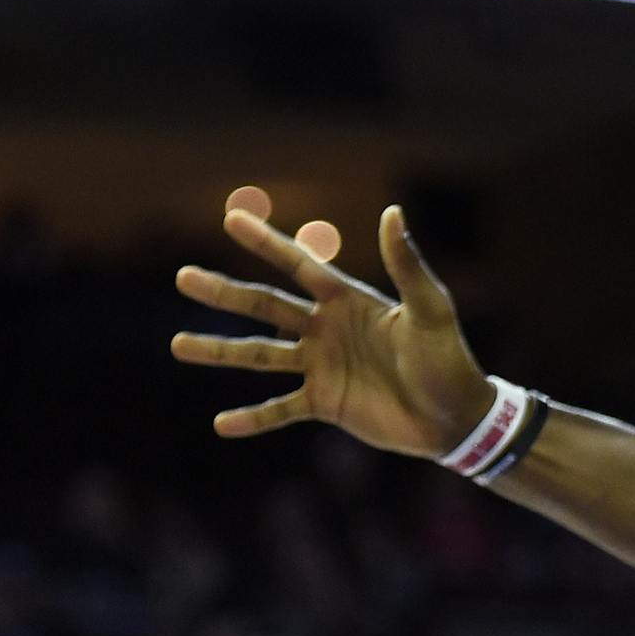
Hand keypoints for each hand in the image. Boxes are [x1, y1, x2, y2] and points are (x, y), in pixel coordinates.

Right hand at [172, 193, 492, 457]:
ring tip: (179, 343)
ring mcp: (322, 366)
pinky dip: (252, 418)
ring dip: (220, 351)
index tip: (232, 219)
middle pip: (266, 306)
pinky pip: (279, 410)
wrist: (455, 415)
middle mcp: (328, 328)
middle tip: (183, 276)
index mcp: (350, 300)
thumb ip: (406, 264)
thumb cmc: (449, 356)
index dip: (267, 242)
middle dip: (225, 292)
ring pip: (260, 355)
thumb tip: (392, 212)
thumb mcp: (429, 308)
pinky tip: (221, 424)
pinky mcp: (324, 404)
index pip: (300, 264)